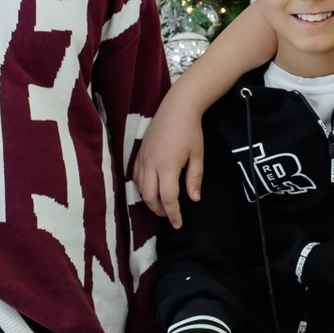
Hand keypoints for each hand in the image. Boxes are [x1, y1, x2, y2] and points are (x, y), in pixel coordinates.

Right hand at [136, 98, 206, 226]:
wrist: (177, 107)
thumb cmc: (191, 131)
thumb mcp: (197, 156)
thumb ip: (194, 179)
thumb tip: (194, 200)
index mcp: (167, 168)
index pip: (168, 199)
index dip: (173, 214)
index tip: (178, 224)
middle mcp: (151, 166)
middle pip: (149, 198)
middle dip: (159, 210)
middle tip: (170, 215)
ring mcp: (142, 159)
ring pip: (140, 188)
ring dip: (149, 200)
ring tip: (162, 204)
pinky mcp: (138, 154)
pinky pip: (135, 177)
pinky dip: (142, 187)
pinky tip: (151, 188)